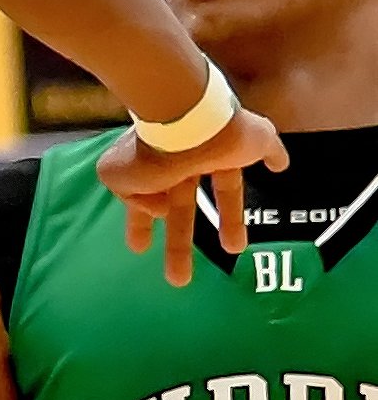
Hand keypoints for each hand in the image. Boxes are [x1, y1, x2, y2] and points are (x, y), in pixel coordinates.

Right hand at [99, 104, 284, 284]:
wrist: (185, 121)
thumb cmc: (149, 153)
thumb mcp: (120, 180)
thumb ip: (136, 200)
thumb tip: (164, 209)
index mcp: (154, 169)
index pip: (148, 203)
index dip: (141, 224)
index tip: (138, 249)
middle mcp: (183, 162)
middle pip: (186, 207)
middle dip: (179, 244)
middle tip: (177, 279)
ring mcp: (217, 153)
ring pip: (227, 189)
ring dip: (231, 221)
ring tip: (235, 250)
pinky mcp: (251, 143)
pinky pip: (267, 148)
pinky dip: (274, 156)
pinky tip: (279, 166)